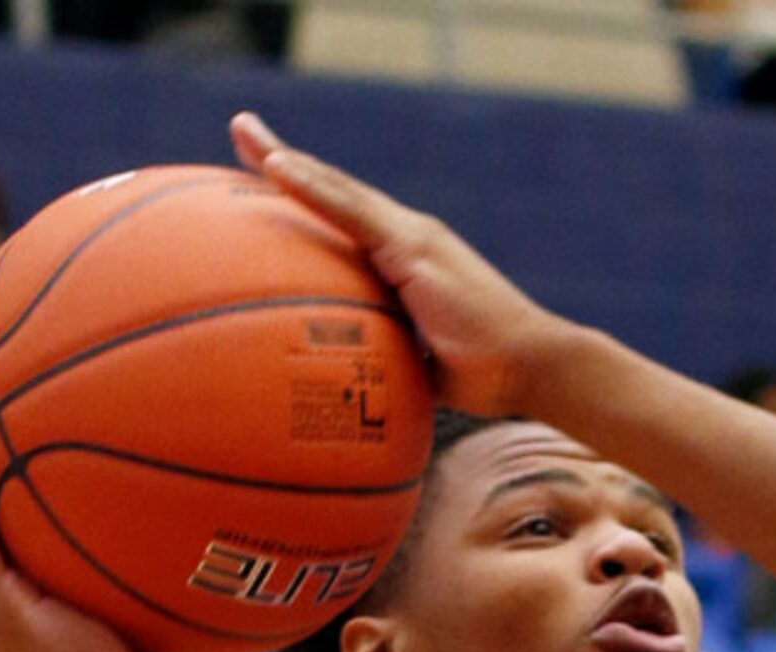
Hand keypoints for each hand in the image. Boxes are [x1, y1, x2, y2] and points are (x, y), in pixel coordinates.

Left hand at [229, 112, 571, 415]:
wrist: (534, 368)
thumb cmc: (489, 378)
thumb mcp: (422, 368)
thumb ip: (387, 364)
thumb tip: (351, 393)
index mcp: (409, 262)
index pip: (349, 221)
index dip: (309, 196)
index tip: (267, 177)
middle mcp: (409, 238)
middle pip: (336, 193)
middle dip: (285, 161)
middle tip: (240, 133)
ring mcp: (412, 238)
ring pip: (338, 190)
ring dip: (287, 160)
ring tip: (242, 133)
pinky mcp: (414, 247)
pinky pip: (350, 210)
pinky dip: (312, 187)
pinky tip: (275, 167)